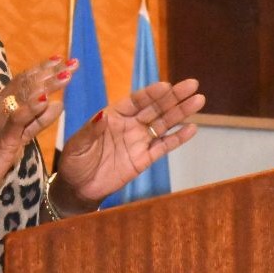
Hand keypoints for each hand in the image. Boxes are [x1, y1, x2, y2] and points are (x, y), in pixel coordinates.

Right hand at [0, 57, 77, 197]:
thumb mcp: (20, 135)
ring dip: (47, 84)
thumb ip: (37, 120)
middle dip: (52, 72)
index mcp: (2, 104)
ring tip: (66, 75)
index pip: (24, 81)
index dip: (43, 69)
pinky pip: (18, 119)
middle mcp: (0, 106)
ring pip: (25, 97)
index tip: (62, 59)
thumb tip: (58, 103)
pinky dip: (32, 107)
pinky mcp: (2, 136)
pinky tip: (46, 99)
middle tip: (73, 63)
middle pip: (28, 84)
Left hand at [53, 79, 204, 210]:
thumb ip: (91, 130)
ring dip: (180, 113)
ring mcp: (139, 141)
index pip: (135, 101)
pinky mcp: (144, 160)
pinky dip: (178, 138)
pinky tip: (192, 129)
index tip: (166, 85)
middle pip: (155, 108)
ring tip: (198, 100)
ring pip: (164, 124)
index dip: (150, 93)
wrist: (78, 187)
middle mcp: (129, 125)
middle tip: (192, 85)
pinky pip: (163, 147)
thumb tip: (102, 115)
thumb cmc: (75, 160)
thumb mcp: (78, 144)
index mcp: (113, 116)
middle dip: (173, 97)